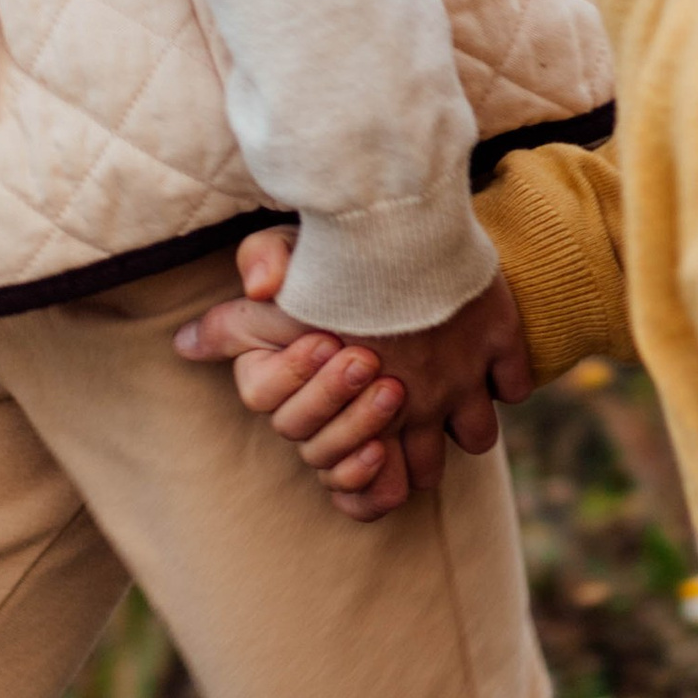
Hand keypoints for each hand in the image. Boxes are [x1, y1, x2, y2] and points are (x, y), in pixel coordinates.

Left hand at [175, 229, 532, 516]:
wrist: (397, 219)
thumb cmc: (330, 258)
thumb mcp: (268, 289)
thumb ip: (232, 324)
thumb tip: (182, 345)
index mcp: (363, 402)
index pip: (378, 478)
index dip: (374, 471)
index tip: (374, 446)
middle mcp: (418, 403)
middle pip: (432, 468)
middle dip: (422, 453)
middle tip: (410, 422)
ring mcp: (464, 375)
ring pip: (479, 434)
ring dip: (467, 420)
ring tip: (454, 397)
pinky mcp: (498, 337)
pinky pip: (515, 382)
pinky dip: (506, 377)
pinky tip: (490, 362)